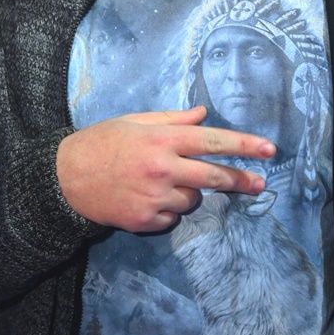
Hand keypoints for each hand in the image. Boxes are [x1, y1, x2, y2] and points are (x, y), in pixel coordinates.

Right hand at [56, 106, 274, 233]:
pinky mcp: (146, 220)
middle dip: (241, 180)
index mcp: (161, 139)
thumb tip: (204, 114)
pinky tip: (145, 198)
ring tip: (158, 182)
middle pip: (214, 177)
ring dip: (187, 192)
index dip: (244, 145)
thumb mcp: (134, 122)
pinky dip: (167, 209)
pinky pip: (172, 216)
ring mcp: (155, 197)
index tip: (269, 150)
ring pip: (193, 199)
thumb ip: (172, 120)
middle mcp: (162, 168)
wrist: (64, 179)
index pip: (213, 141)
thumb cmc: (100, 143)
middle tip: (258, 184)